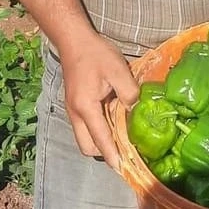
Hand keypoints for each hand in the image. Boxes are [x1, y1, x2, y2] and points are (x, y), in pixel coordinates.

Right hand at [58, 31, 139, 169]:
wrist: (74, 41)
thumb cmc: (96, 54)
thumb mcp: (118, 69)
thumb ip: (129, 92)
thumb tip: (135, 109)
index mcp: (86, 107)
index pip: (100, 139)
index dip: (112, 155)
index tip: (122, 167)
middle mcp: (76, 114)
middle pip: (88, 146)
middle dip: (104, 151)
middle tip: (124, 148)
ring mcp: (72, 110)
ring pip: (84, 137)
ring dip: (100, 140)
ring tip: (120, 135)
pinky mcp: (74, 104)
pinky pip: (84, 126)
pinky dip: (97, 129)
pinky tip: (112, 119)